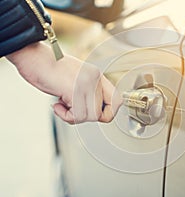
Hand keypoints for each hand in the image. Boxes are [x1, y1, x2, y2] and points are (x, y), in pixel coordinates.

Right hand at [7, 42, 121, 123]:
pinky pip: (78, 115)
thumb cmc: (48, 69)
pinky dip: (65, 116)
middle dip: (86, 117)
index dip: (108, 112)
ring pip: (91, 117)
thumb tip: (90, 113)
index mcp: (96, 76)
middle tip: (72, 109)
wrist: (32, 56)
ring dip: (74, 117)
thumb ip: (86, 92)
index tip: (92, 112)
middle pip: (104, 113)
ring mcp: (87, 84)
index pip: (116, 100)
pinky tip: (56, 104)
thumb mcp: (74, 79)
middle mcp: (95, 79)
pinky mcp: (75, 90)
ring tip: (61, 105)